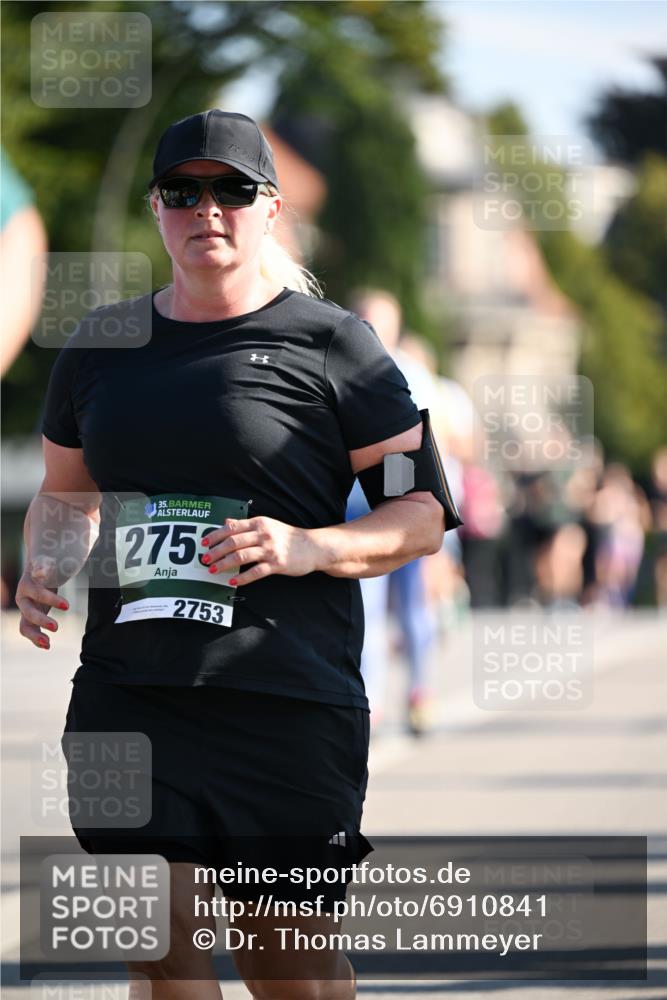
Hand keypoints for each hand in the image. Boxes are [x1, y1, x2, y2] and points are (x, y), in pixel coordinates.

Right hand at [16, 560, 68, 648]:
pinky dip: (37, 638)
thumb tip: (40, 568)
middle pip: (28, 611)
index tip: (67, 606)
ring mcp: (26, 607)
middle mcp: (24, 596)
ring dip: (35, 635)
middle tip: (57, 627)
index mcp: (29, 582)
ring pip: (25, 624)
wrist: (37, 566)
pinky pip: (29, 629)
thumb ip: (45, 564)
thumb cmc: (47, 563)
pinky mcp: (30, 615)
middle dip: (42, 620)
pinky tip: (47, 645)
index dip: (50, 599)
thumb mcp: (49, 561)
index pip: (37, 592)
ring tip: (49, 644)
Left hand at [200, 515, 319, 586]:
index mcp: (259, 523)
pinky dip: (241, 578)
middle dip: (216, 551)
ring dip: (224, 564)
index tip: (204, 542)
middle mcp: (263, 534)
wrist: (313, 546)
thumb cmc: (288, 536)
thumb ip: (246, 525)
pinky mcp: (276, 564)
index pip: (232, 527)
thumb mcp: (268, 525)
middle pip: (233, 542)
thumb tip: (226, 522)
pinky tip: (232, 581)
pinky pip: (255, 572)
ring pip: (241, 556)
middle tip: (204, 559)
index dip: (215, 535)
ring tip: (213, 570)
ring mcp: (270, 550)